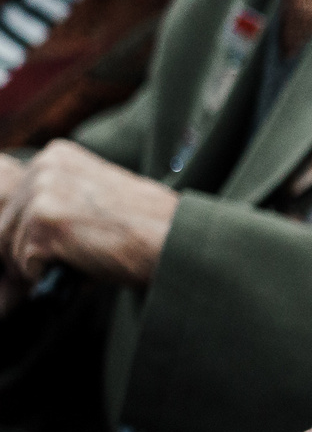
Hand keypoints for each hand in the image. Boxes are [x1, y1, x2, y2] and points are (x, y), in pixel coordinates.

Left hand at [0, 141, 178, 286]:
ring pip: (10, 247)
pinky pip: (24, 265)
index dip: (26, 231)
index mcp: (55, 156)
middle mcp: (43, 166)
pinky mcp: (43, 222)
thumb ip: (59, 198)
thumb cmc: (147, 225)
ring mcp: (42, 192)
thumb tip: (15, 228)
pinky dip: (49, 276)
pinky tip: (83, 265)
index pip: (9, 202)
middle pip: (3, 225)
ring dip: (41, 265)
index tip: (59, 242)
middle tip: (71, 257)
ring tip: (83, 259)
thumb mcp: (95, 194)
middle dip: (28, 250)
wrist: (173, 238)